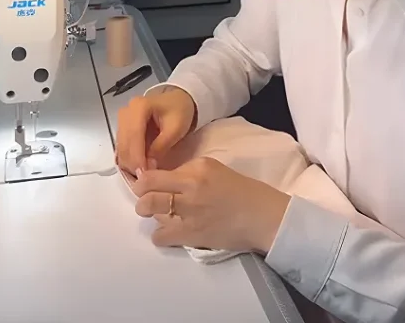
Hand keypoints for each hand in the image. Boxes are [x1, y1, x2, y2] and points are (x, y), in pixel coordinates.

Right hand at [116, 87, 196, 172]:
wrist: (179, 101)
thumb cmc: (180, 111)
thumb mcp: (176, 129)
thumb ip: (161, 146)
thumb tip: (148, 166)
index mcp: (140, 106)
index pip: (134, 134)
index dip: (137, 155)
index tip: (143, 172)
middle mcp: (127, 111)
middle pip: (124, 141)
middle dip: (132, 161)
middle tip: (142, 177)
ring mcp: (123, 119)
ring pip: (121, 145)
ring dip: (129, 161)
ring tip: (141, 174)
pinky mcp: (124, 128)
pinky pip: (122, 146)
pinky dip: (128, 158)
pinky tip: (136, 167)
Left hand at [131, 157, 289, 253]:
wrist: (263, 217)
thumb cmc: (244, 192)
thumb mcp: (215, 170)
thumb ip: (189, 172)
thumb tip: (165, 179)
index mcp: (197, 168)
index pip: (155, 172)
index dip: (145, 178)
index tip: (146, 182)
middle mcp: (189, 187)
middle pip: (145, 188)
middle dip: (141, 194)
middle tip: (148, 199)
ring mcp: (189, 211)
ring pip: (149, 209)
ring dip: (149, 212)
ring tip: (160, 214)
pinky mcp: (191, 234)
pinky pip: (160, 236)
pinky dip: (161, 235)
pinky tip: (171, 232)